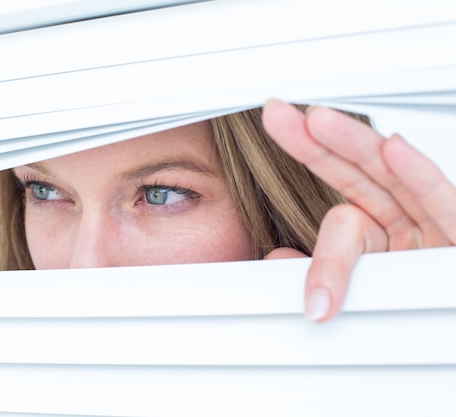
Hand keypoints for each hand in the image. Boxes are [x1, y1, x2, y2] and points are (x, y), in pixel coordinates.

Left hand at [261, 99, 455, 321]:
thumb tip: (276, 257)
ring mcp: (438, 231)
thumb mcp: (360, 299)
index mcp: (381, 235)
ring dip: (355, 148)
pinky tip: (395, 149)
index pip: (339, 193)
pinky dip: (420, 177)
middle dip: (318, 142)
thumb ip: (323, 274)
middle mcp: (409, 225)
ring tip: (316, 121)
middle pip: (362, 173)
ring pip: (396, 180)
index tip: (277, 130)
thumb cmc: (414, 319)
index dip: (309, 160)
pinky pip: (446, 208)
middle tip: (277, 114)